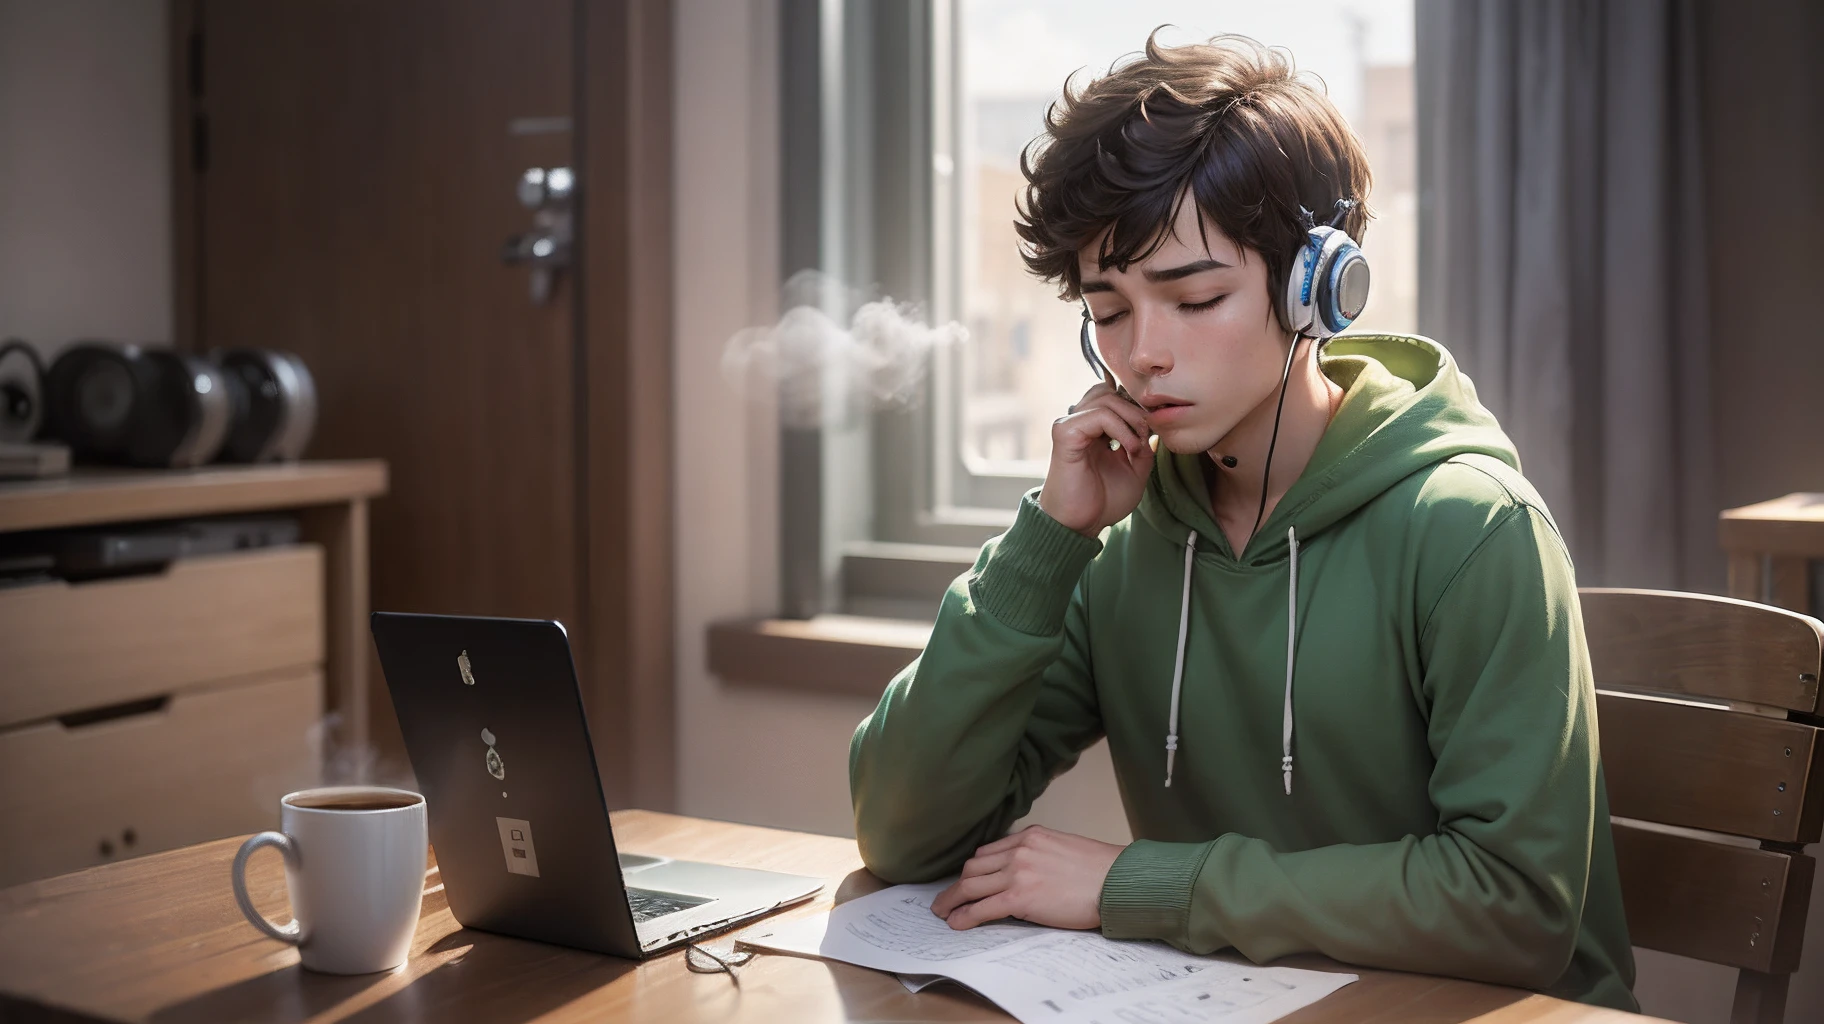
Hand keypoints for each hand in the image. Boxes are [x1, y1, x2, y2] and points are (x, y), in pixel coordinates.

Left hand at [930, 825, 1125, 930]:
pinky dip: (964, 916)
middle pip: (974, 867)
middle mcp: (1019, 849)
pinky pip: (982, 908)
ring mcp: (1018, 872)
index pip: (989, 851)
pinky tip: (957, 924)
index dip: (974, 870)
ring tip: (943, 912)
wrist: (1117, 881)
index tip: (967, 881)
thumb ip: (1040, 855)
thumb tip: (1027, 874)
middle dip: (957, 885)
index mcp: (1030, 836)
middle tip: (947, 898)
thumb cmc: (1100, 870)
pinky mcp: (1020, 897)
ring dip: (952, 900)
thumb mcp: (1065, 848)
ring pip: (971, 886)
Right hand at [1038, 382, 1155, 537]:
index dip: (1136, 409)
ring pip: (1106, 398)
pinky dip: (1121, 428)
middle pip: (1110, 392)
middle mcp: (1079, 423)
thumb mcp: (1135, 472)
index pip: (1113, 397)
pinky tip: (1128, 449)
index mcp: (1092, 430)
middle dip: (1136, 412)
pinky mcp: (1065, 433)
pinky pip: (1100, 415)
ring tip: (1137, 446)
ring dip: (1131, 419)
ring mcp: (1070, 425)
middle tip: (1145, 438)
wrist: (1081, 524)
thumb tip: (1153, 428)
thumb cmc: (1102, 503)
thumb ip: (1143, 447)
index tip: (1149, 435)